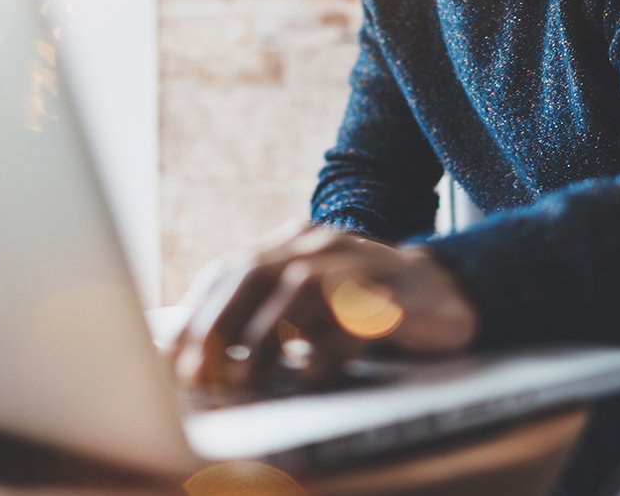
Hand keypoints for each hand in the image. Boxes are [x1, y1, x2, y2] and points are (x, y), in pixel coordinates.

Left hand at [172, 223, 477, 389]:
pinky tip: (310, 374)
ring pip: (300, 290)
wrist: (445, 291)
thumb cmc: (364, 304)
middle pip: (256, 271)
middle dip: (219, 324)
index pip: (232, 268)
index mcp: (295, 241)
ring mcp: (359, 265)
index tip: (174, 357)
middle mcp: (322, 245)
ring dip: (265, 338)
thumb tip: (201, 355)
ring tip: (245, 379)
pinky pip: (353, 321)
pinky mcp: (393, 298)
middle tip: (198, 372)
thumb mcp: (309, 298)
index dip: (199, 312)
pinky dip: (327, 350)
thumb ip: (263, 310)